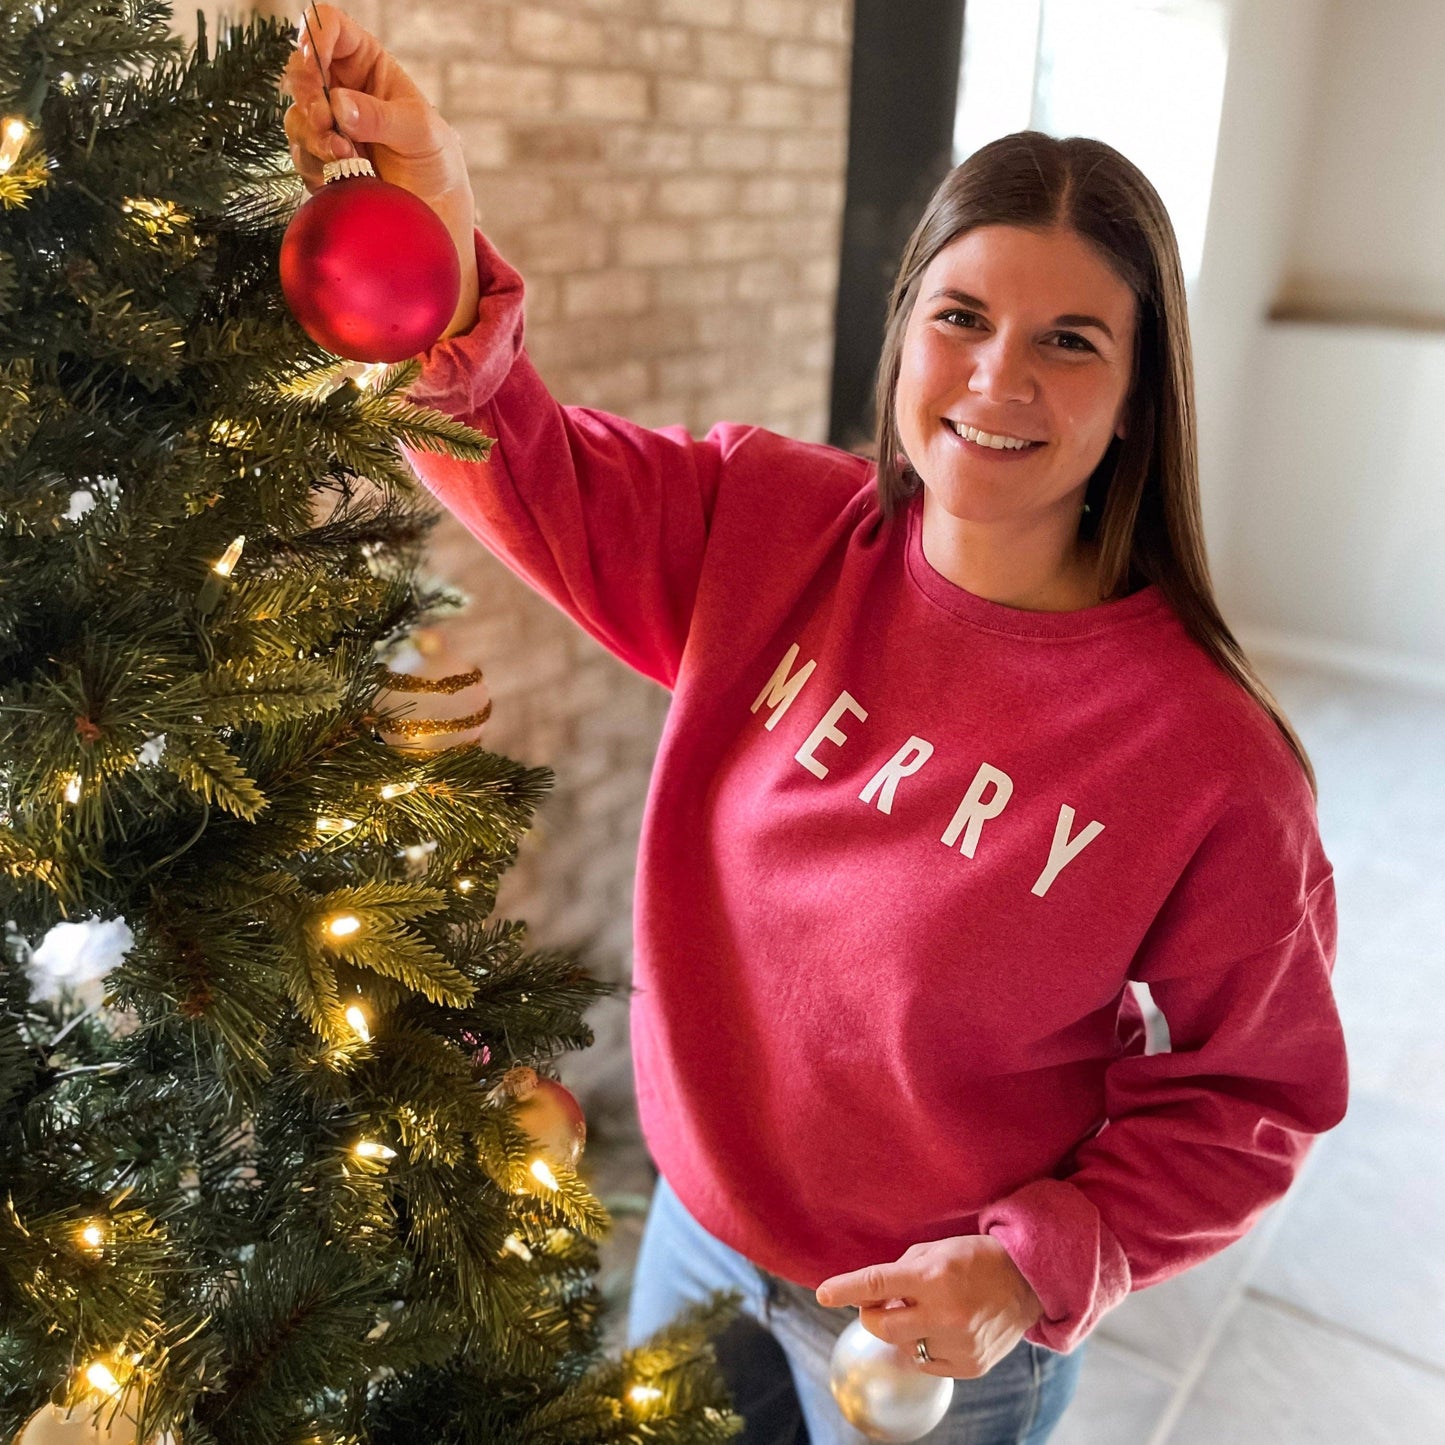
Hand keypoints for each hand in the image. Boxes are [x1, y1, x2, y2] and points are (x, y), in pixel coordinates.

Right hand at [277, 3, 478, 337]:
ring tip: (347, 158)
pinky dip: (315, 167)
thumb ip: (380, 116)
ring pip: (296, 117)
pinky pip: (300, 156)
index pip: (329, 26)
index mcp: (367, 64)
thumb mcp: (419, 131)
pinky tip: (343, 176)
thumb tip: (337, 106)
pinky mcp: (321, 160)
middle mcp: (341, 89)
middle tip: (327, 122)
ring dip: (314, 138)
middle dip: (308, 96)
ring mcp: (328, 125)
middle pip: (299, 70)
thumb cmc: (434, 158)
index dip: (315, 36)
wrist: (434, 209)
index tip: (316, 64)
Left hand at [815, 1235, 1043, 1379]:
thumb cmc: (974, 1259)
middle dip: (871, 1313)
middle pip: (880, 1325)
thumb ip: (898, 1273)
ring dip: (903, 1328)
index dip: (845, 1289)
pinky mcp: (970, 1366)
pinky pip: (925, 1363)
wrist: (1027, 1282)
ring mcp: (958, 1344)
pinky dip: (924, 1346)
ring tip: (925, 1310)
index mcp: (933, 1277)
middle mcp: (944, 1313)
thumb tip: (869, 1298)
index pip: (876, 1283)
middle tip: (882, 1301)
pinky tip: (943, 1328)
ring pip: (902, 1345)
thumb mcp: (934, 1251)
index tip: (822, 1294)